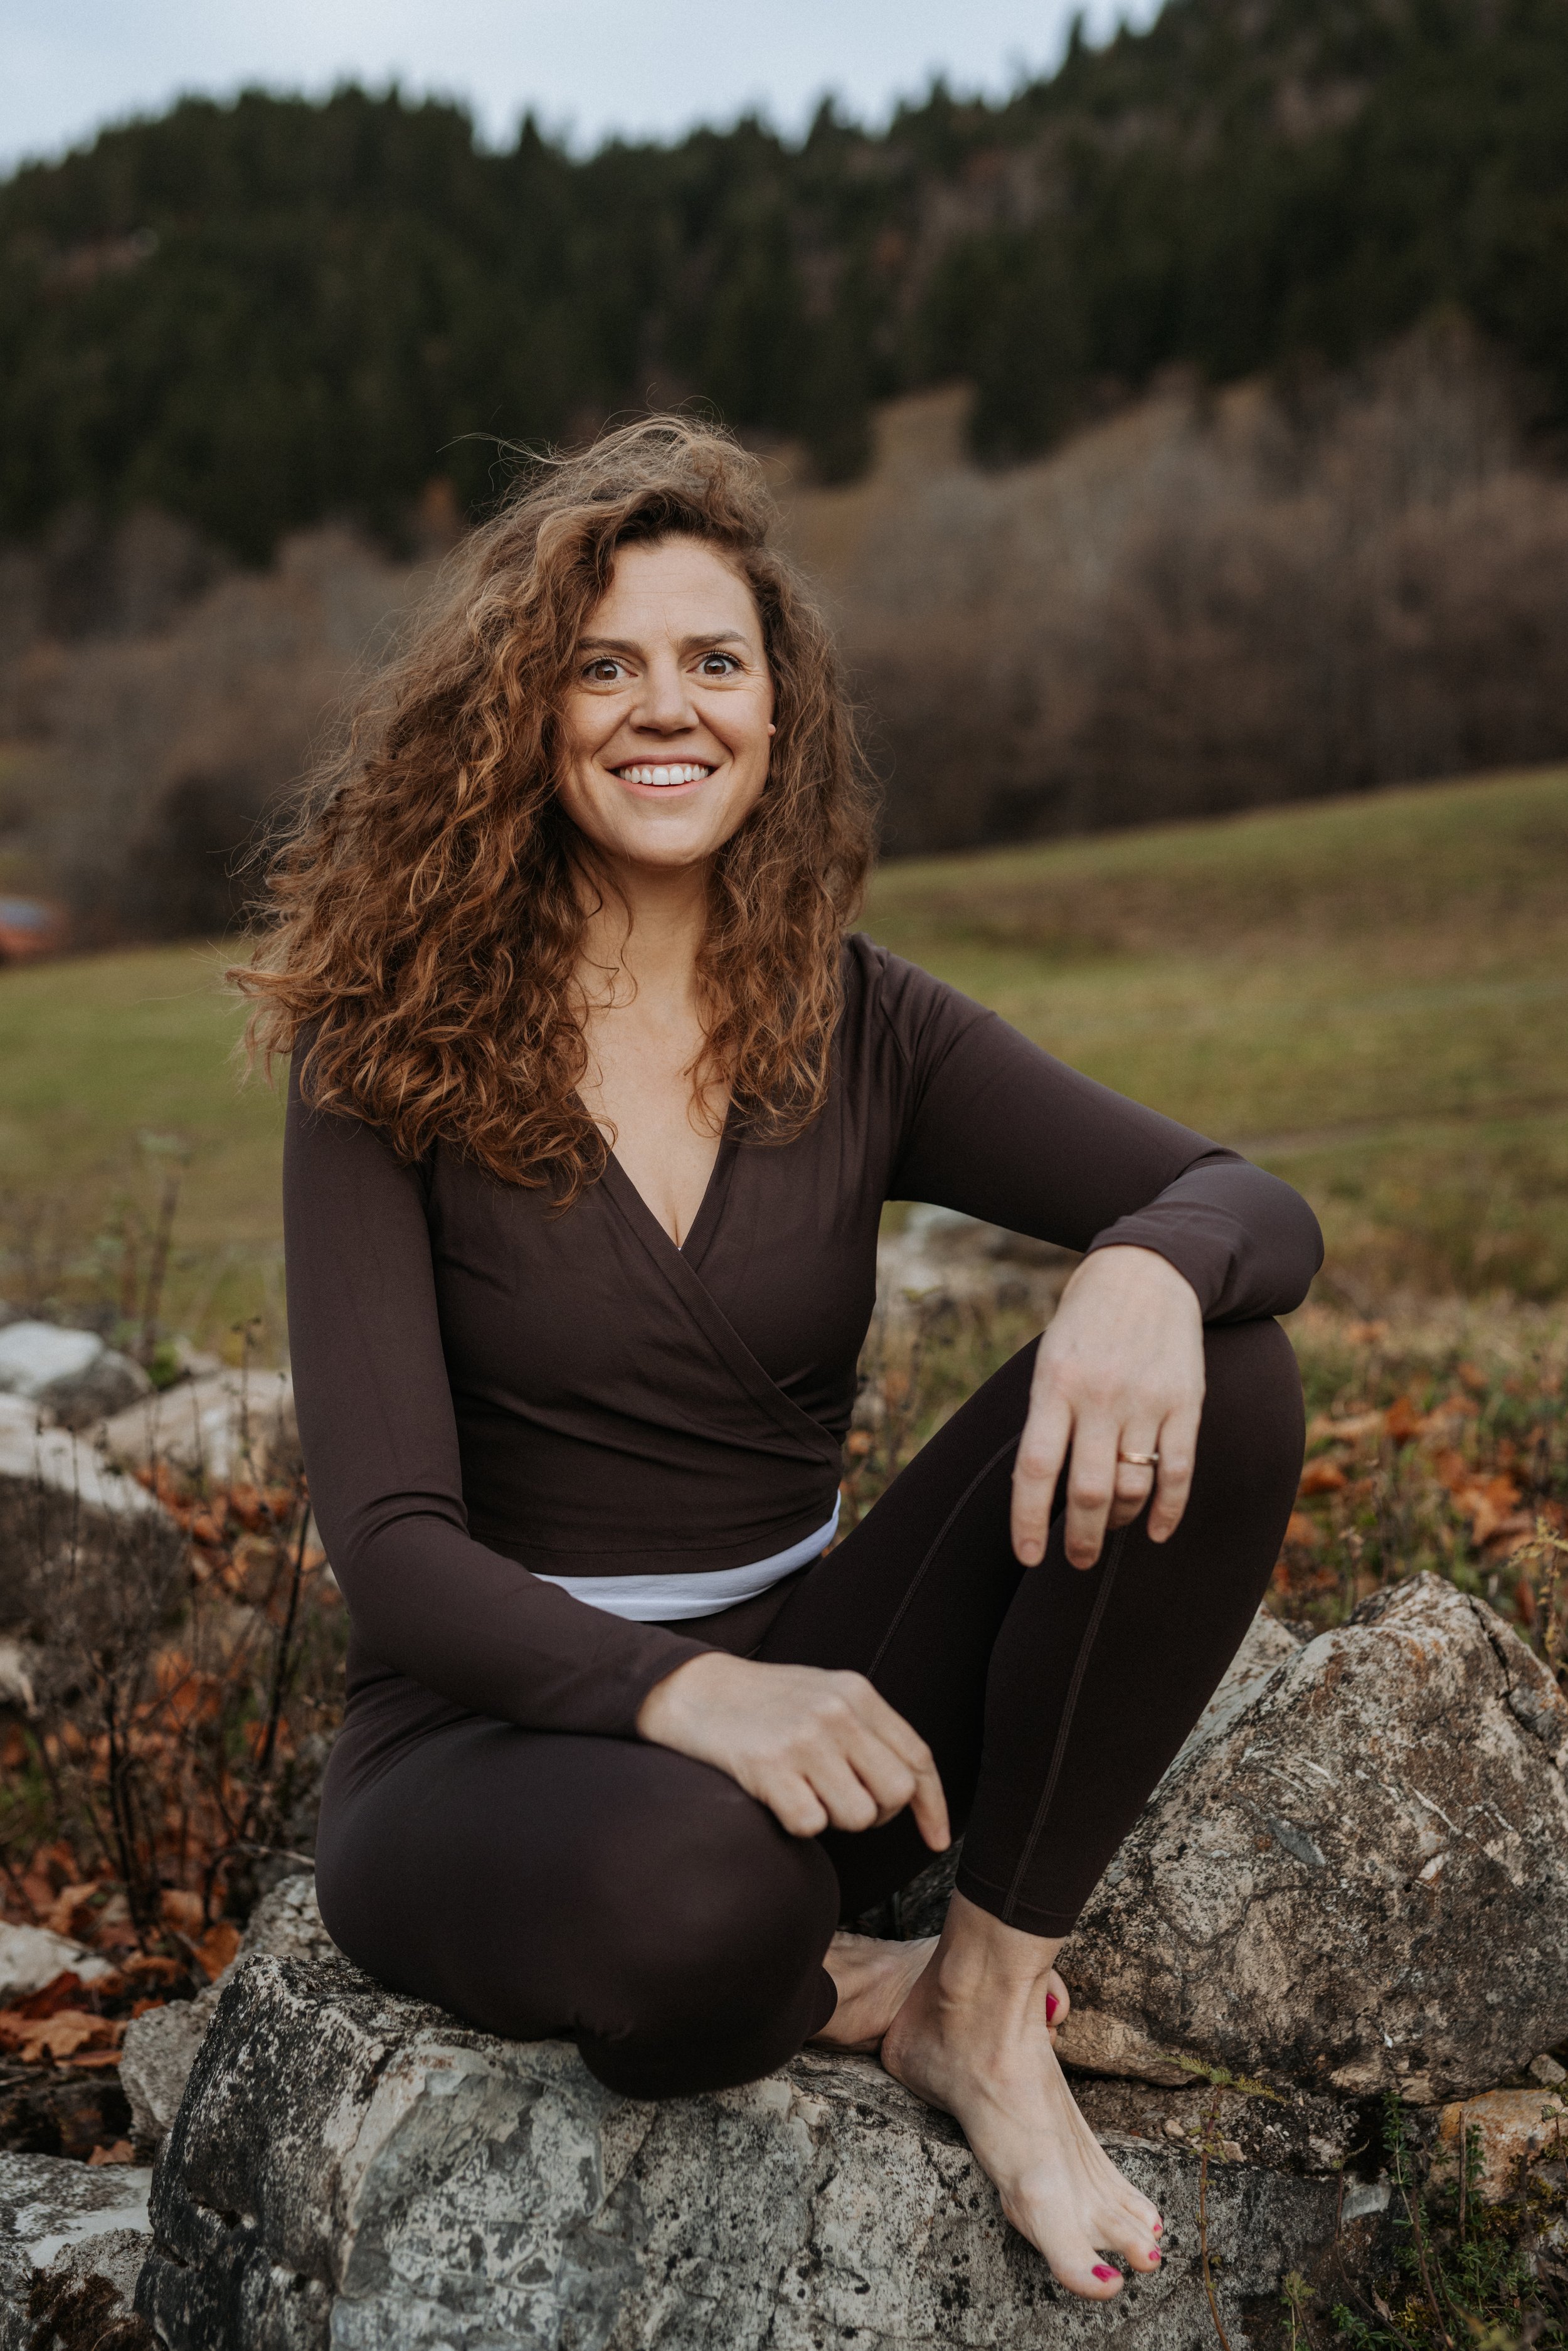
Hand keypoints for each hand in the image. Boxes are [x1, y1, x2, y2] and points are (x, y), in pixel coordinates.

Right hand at [636, 1651, 950, 1848]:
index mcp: (856, 1692)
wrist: (691, 1689)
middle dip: (876, 1814)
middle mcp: (837, 1712)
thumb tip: (909, 1788)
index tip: (936, 1840)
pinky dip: (796, 1823)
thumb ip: (865, 1730)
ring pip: (857, 1816)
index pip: (917, 1756)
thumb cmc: (762, 1702)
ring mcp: (804, 1738)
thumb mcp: (823, 1695)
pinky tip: (775, 1796)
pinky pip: (811, 1825)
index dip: (933, 1804)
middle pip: (894, 1792)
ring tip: (803, 1792)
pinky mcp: (770, 1766)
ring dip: (833, 1819)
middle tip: (842, 1804)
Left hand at [1011, 1244, 1203, 1571]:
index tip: (1029, 1557)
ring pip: (1133, 1487)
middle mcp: (1099, 1396)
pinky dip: (1168, 1511)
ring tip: (1110, 1527)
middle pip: (1089, 1491)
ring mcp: (1146, 1400)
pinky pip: (1179, 1471)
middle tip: (1077, 1559)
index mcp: (1054, 1385)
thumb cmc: (1085, 1324)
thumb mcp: (1050, 1359)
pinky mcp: (1185, 1402)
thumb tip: (1043, 1492)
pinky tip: (1155, 1531)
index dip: (1028, 1521)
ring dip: (1120, 1521)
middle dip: (1082, 1539)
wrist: (1147, 1271)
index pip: (1035, 1469)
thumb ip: (1047, 1418)